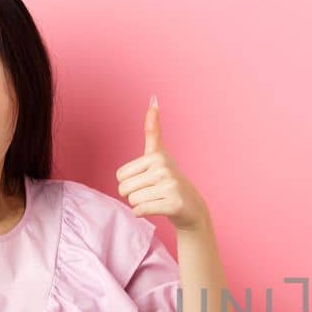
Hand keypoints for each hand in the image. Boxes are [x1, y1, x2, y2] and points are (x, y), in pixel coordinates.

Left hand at [115, 95, 210, 231]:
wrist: (191, 207)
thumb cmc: (169, 180)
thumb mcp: (159, 154)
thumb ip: (153, 130)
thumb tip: (153, 98)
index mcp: (157, 156)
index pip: (120, 176)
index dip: (129, 183)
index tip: (147, 181)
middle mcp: (164, 168)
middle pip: (124, 188)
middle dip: (133, 196)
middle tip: (152, 193)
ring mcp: (170, 186)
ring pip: (133, 200)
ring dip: (141, 205)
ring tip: (157, 200)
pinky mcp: (173, 204)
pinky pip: (141, 210)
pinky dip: (144, 213)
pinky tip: (158, 208)